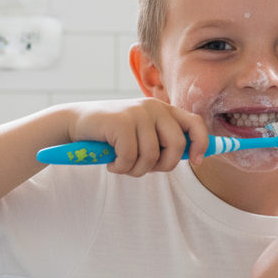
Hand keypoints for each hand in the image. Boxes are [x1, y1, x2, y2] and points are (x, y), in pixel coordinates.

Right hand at [64, 98, 210, 175]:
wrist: (76, 123)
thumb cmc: (113, 135)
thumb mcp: (143, 133)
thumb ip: (163, 140)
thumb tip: (193, 156)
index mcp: (164, 110)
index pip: (195, 124)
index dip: (201, 144)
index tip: (197, 162)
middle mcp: (155, 108)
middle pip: (177, 145)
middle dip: (163, 166)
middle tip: (144, 168)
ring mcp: (138, 113)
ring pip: (152, 156)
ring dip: (136, 170)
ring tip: (121, 165)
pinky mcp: (121, 122)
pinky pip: (130, 158)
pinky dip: (120, 168)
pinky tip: (110, 162)